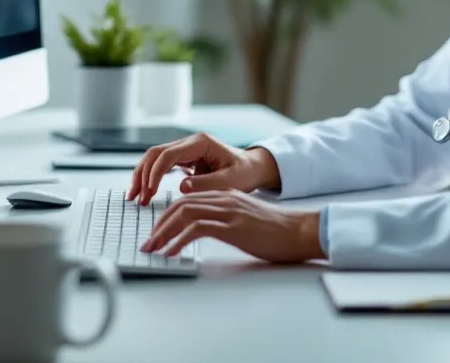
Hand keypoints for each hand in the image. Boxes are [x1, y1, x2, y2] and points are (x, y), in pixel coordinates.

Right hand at [126, 132, 279, 205]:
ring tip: (134, 196)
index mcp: (201, 143)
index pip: (169, 154)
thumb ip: (207, 184)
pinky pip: (161, 165)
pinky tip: (144, 191)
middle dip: (143, 174)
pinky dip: (150, 177)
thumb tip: (182, 187)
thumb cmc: (245, 173)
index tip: (150, 192)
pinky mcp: (184, 159)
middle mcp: (190, 143)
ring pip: (155, 158)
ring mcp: (186, 150)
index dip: (156, 173)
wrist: (253, 168)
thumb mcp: (231, 181)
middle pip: (156, 153)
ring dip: (142, 176)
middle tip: (136, 197)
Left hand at [139, 190, 324, 262]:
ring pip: (185, 214)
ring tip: (154, 249)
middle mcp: (224, 199)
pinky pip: (196, 230)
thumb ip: (226, 219)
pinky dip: (179, 241)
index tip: (157, 232)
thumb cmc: (277, 231)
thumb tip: (205, 231)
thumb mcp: (246, 220)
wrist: (301, 232)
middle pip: (181, 205)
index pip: (188, 199)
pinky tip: (172, 253)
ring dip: (164, 232)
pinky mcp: (233, 227)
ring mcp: (229, 211)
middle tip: (148, 243)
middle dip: (159, 224)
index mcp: (226, 196)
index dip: (167, 215)